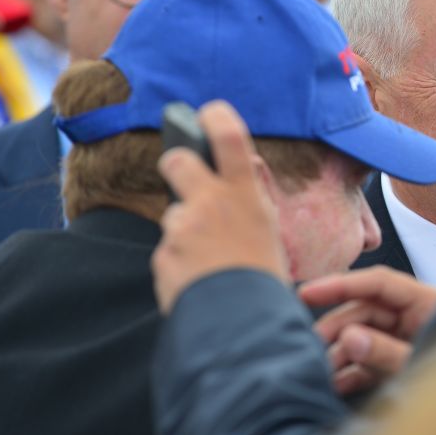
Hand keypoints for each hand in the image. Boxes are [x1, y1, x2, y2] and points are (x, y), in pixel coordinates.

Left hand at [152, 101, 287, 313]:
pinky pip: (169, 251)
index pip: (229, 137)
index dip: (217, 116)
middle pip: (178, 161)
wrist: (242, 322)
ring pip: (176, 217)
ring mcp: (183, 229)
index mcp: (244, 195)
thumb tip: (250, 161)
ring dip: (187, 233)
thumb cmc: (265, 277)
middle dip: (177, 164)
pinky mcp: (163, 255)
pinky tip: (200, 280)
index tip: (209, 111)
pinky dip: (181, 263)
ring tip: (211, 263)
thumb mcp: (271, 230)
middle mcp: (210, 204)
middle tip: (185, 178)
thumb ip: (256, 193)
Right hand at [300, 266, 435, 394]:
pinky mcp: (399, 365)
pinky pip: (369, 363)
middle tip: (309, 347)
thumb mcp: (424, 362)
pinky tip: (333, 386)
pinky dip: (352, 373)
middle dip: (336, 329)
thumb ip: (387, 351)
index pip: (377, 283)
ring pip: (362, 339)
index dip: (340, 284)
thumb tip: (348, 338)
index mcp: (425, 301)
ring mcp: (405, 341)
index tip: (306, 292)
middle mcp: (413, 317)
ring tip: (318, 373)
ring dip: (340, 355)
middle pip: (364, 312)